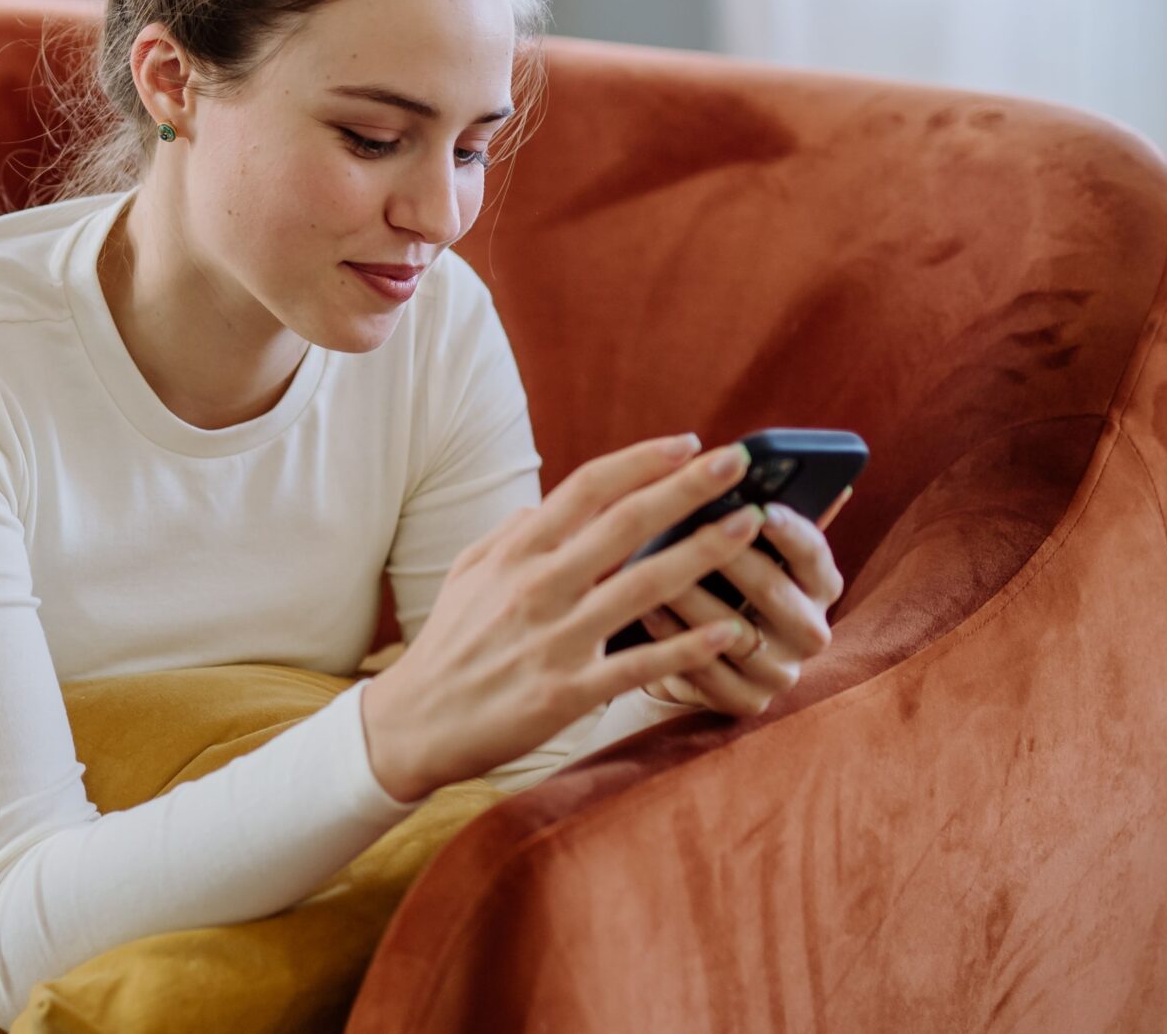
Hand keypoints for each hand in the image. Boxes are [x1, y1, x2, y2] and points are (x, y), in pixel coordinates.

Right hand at [359, 433, 796, 801]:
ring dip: (702, 553)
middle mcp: (538, 586)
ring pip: (643, 587)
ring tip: (749, 529)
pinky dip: (686, 648)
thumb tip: (545, 505)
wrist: (418, 723)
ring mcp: (556, 639)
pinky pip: (638, 665)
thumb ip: (509, 534)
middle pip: (625, 524)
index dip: (640, 461)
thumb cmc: (449, 644)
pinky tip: (729, 630)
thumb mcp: (466, 574)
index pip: (586, 489)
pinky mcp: (569, 691)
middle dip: (685, 488)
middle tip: (736, 462)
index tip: (686, 443)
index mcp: (516, 552)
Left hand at [637, 485, 850, 715]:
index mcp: (819, 583)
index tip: (761, 507)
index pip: (815, 554)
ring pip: (738, 633)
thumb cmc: (717, 575)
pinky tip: (647, 614)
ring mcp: (781, 671)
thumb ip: (754, 508)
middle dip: (729, 557)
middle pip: (776, 592)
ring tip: (651, 567)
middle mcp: (811, 630)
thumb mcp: (740, 542)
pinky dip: (676, 642)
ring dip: (693, 597)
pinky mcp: (746, 703)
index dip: (792, 531)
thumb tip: (769, 462)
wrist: (695, 651)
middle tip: (692, 530)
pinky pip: (710, 674)